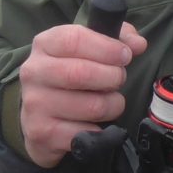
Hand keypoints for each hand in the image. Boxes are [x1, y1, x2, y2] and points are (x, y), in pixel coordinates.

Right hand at [17, 21, 149, 168]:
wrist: (38, 116)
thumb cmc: (69, 77)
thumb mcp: (87, 50)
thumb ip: (116, 39)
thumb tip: (138, 43)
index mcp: (44, 45)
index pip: (74, 39)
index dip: (107, 47)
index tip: (125, 55)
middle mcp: (34, 72)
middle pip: (82, 73)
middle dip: (113, 77)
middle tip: (118, 80)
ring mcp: (35, 104)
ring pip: (92, 106)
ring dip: (112, 105)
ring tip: (109, 101)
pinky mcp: (42, 133)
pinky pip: (87, 132)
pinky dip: (100, 129)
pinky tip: (94, 123)